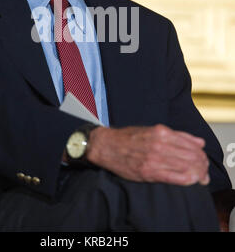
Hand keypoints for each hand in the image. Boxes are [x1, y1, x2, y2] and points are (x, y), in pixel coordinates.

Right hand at [86, 124, 209, 185]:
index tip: (203, 158)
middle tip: (204, 170)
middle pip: (191, 155)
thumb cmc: (129, 138)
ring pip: (186, 166)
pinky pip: (174, 177)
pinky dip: (187, 179)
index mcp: (161, 132)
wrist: (107, 146)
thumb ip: (177, 136)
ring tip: (201, 176)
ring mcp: (154, 158)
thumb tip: (199, 142)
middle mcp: (159, 144)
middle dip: (202, 164)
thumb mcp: (152, 130)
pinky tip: (192, 180)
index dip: (201, 153)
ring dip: (197, 172)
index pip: (191, 143)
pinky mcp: (148, 171)